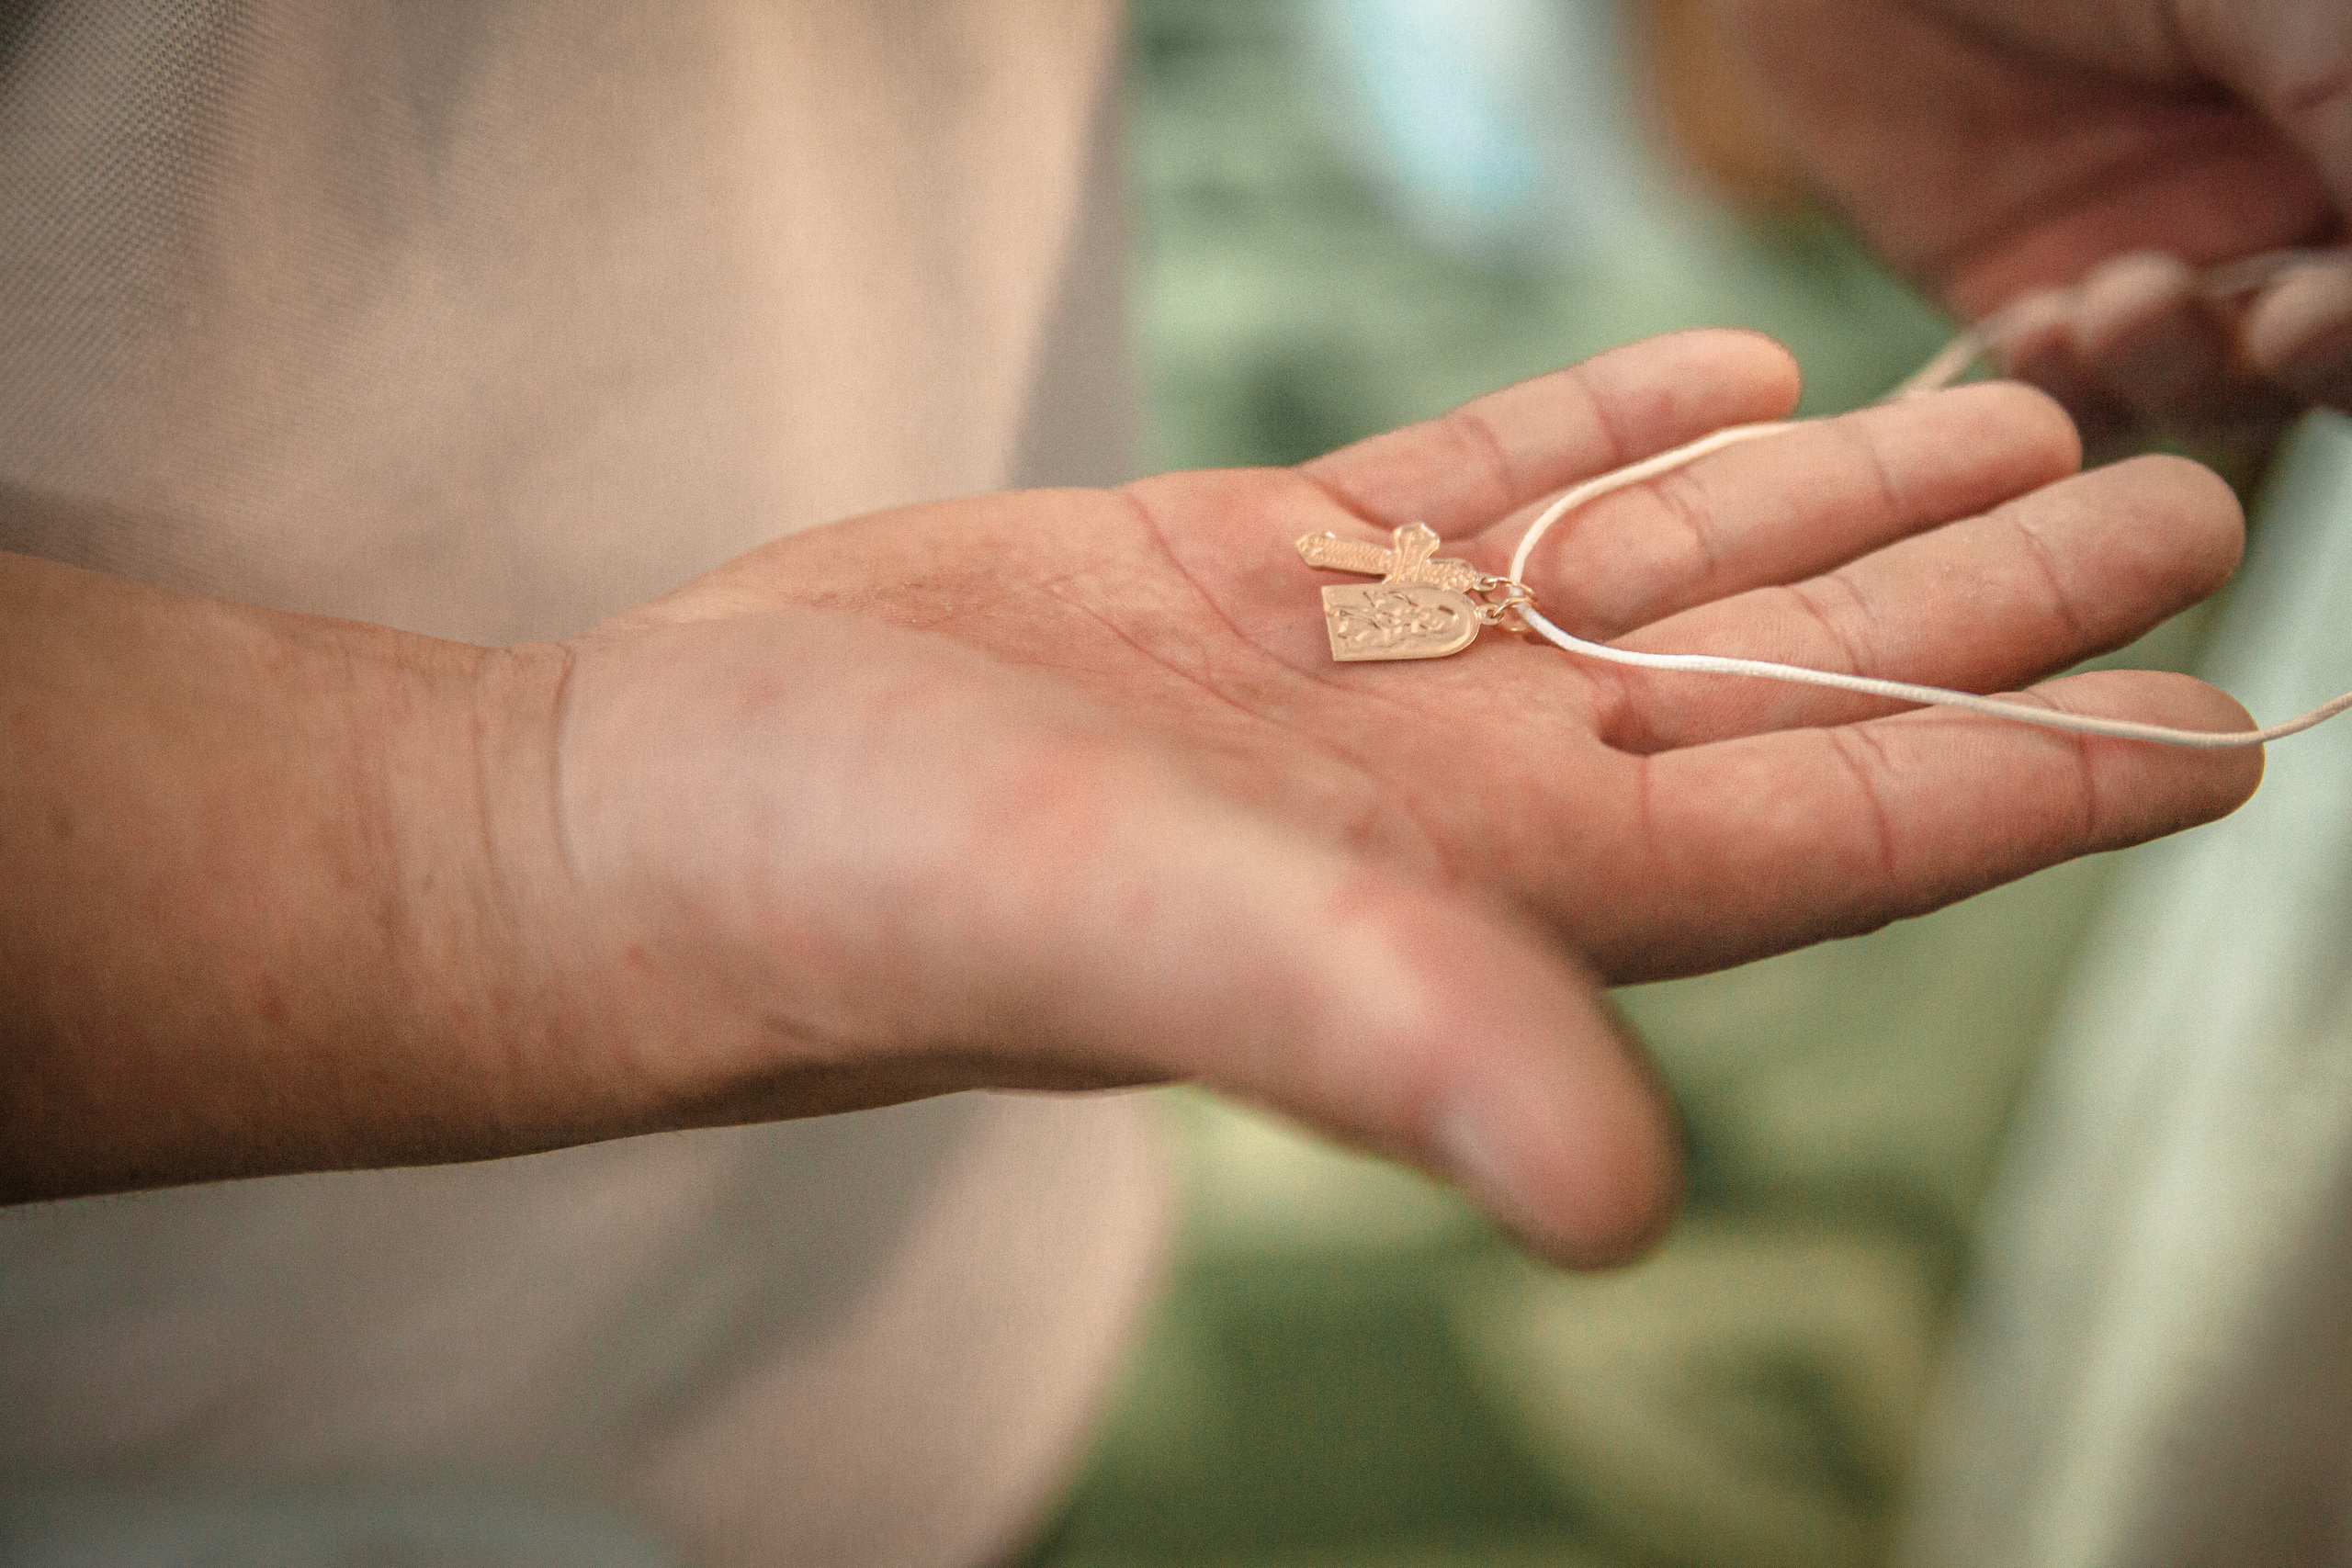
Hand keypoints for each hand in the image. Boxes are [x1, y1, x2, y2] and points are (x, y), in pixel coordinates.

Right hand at [514, 330, 2254, 1264]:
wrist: (657, 814)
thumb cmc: (858, 894)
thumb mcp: (1126, 935)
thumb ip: (1381, 1030)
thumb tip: (1624, 1204)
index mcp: (1476, 895)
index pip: (1824, 842)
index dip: (2031, 777)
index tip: (2218, 718)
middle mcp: (1447, 795)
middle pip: (1782, 683)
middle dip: (1982, 599)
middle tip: (2178, 492)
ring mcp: (1355, 676)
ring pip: (1652, 568)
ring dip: (1830, 500)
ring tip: (2001, 410)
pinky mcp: (1245, 573)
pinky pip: (1477, 478)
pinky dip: (1611, 419)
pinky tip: (1730, 373)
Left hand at [1720, 0, 2351, 451]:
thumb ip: (2349, 95)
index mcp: (2346, 108)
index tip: (2325, 307)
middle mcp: (2283, 191)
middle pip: (2343, 348)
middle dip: (2328, 358)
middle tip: (2279, 333)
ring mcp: (2166, 255)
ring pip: (2226, 390)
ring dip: (2187, 372)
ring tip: (2115, 304)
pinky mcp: (2034, 300)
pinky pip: (2076, 398)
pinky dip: (2068, 389)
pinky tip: (2037, 327)